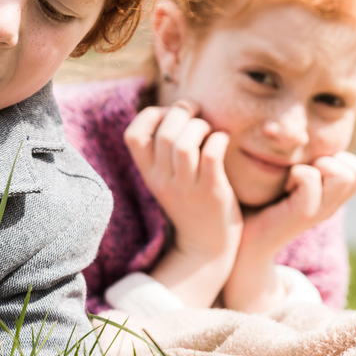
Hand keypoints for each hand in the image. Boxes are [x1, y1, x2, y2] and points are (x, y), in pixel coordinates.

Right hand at [124, 101, 242, 263]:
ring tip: (210, 129)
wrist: (206, 246)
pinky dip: (219, 139)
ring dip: (200, 126)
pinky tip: (223, 140)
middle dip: (182, 113)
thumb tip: (178, 108)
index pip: (132, 135)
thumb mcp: (166, 179)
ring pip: (184, 144)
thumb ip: (165, 150)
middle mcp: (163, 180)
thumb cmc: (191, 202)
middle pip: (164, 134)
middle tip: (197, 113)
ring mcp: (186, 188)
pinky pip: (212, 156)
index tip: (169, 115)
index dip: (150, 115)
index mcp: (149, 173)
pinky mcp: (212, 192)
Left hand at [222, 151, 355, 312]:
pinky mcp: (302, 214)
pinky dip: (296, 173)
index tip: (307, 167)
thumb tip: (295, 133)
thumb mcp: (284, 177)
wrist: (240, 241)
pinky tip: (282, 186)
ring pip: (344, 175)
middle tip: (302, 172)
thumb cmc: (255, 204)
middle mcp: (332, 205)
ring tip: (293, 178)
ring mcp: (320, 211)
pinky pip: (310, 177)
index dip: (338, 159)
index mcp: (331, 196)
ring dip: (317, 165)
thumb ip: (299, 159)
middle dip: (331, 160)